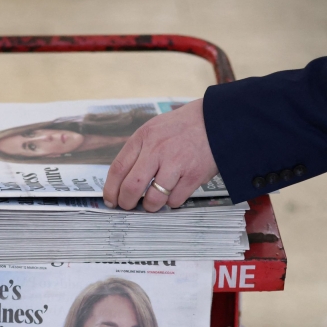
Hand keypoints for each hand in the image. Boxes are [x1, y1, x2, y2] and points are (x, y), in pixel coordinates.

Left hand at [103, 99, 218, 211]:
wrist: (216, 120)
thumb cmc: (181, 128)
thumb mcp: (153, 129)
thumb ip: (138, 152)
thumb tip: (121, 182)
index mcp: (143, 137)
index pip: (118, 169)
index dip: (110, 190)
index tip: (110, 200)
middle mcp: (157, 150)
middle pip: (131, 187)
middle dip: (126, 203)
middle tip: (128, 206)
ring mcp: (176, 163)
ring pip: (154, 199)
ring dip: (150, 206)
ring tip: (152, 202)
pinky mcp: (194, 175)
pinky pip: (175, 200)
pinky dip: (171, 202)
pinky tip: (174, 192)